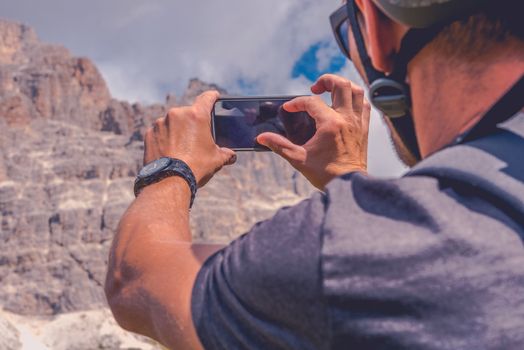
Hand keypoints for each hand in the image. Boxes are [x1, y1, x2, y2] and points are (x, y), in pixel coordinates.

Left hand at [144, 91, 236, 186]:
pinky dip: (165, 139)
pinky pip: (160, 132)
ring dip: (178, 131)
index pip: (207, 98)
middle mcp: (177, 114)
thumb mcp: (216, 160)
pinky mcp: (149, 133)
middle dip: (193, 123)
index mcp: (197, 116)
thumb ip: (226, 154)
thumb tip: (231, 155)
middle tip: (197, 139)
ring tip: (182, 149)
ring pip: (173, 123)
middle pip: (188, 114)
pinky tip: (169, 152)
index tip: (214, 96)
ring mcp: (160, 123)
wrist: (169, 182)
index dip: (212, 97)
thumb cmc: (196, 168)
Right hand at [257, 74, 369, 189]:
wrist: (349, 186)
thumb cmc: (325, 174)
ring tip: (331, 92)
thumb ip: (279, 145)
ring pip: (357, 91)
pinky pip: (365, 105)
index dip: (297, 103)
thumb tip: (262, 138)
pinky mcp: (364, 129)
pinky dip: (356, 99)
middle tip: (315, 88)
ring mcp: (358, 123)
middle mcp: (346, 119)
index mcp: (330, 124)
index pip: (311, 102)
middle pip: (341, 85)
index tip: (289, 109)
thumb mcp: (298, 159)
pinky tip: (345, 104)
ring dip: (343, 86)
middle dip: (326, 81)